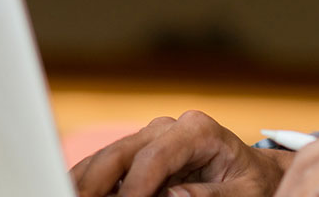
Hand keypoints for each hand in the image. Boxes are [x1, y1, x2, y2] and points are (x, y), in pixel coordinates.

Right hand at [70, 110, 292, 196]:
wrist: (252, 172)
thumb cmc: (251, 183)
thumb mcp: (242, 192)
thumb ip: (209, 196)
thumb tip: (168, 196)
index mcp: (198, 131)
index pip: (154, 158)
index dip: (132, 188)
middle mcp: (170, 128)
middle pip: (120, 153)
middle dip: (94, 182)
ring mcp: (150, 138)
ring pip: (105, 158)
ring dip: (83, 181)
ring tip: (66, 195)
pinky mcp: (138, 153)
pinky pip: (107, 166)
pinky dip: (90, 182)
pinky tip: (74, 191)